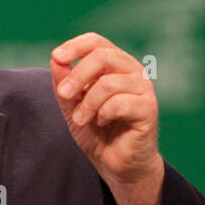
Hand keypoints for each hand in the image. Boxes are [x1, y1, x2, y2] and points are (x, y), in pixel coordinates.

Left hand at [51, 33, 161, 186]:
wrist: (115, 163)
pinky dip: (103, 113)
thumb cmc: (96, 130)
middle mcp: (132, 70)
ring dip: (87, 103)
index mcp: (115, 63)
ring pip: (108, 83)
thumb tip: (56, 59)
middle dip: (77, 75)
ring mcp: (143, 88)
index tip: (56, 57)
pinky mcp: (149, 108)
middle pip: (102, 56)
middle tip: (63, 95)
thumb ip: (64, 83)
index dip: (75, 46)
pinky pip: (120, 102)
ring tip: (80, 119)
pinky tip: (102, 121)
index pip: (96, 42)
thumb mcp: (72, 105)